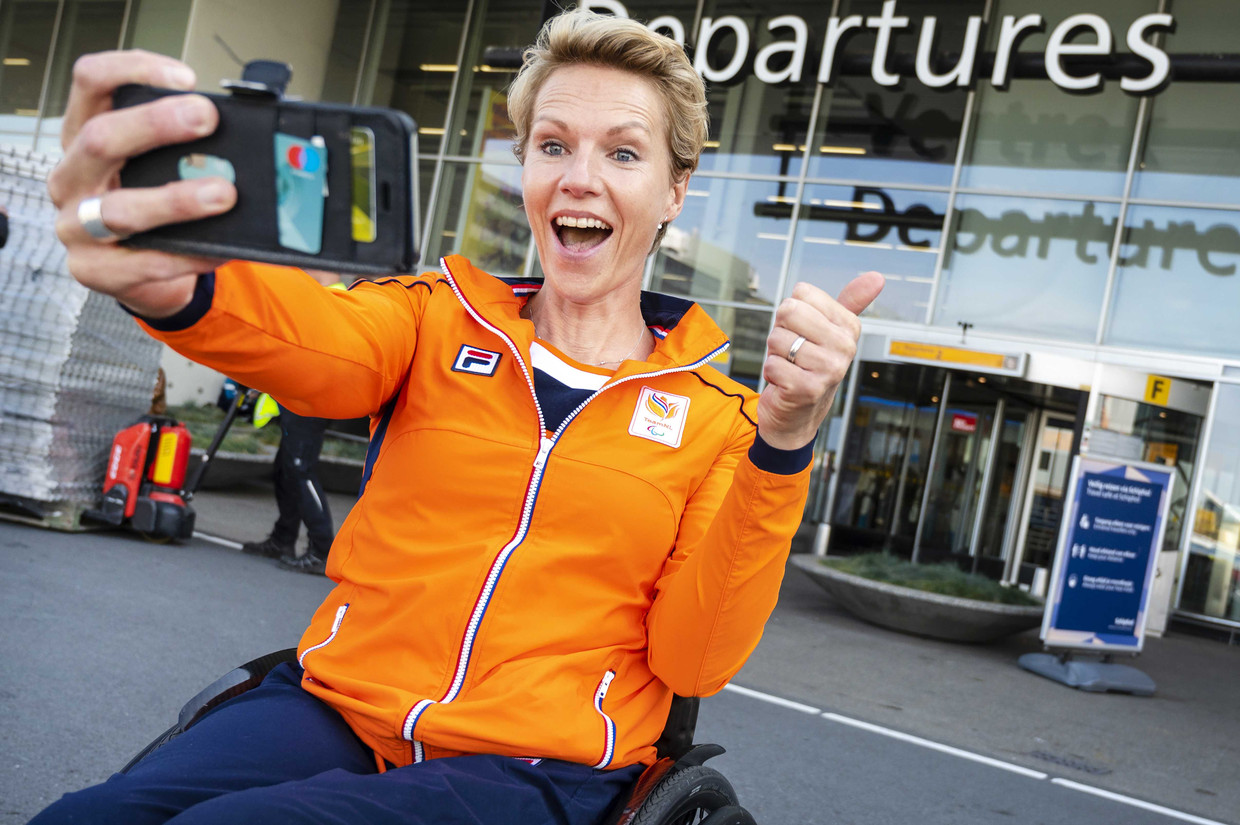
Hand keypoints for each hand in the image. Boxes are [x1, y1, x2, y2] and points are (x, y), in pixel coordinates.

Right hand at [47, 50, 237, 317]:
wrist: (140, 272)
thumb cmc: (150, 205)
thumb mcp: (154, 164)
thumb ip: (181, 144)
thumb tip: (241, 133)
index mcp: (82, 136)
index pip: (89, 82)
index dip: (132, 70)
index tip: (184, 77)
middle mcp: (71, 176)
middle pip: (100, 139)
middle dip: (155, 126)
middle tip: (206, 119)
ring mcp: (75, 226)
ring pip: (120, 209)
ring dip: (176, 199)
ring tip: (223, 194)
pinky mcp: (93, 270)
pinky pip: (144, 263)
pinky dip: (187, 255)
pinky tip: (217, 248)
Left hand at [757, 272, 884, 450]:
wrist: (798, 415)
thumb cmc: (808, 366)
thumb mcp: (830, 331)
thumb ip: (851, 302)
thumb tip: (877, 277)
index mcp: (849, 326)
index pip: (801, 293)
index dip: (792, 312)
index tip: (804, 333)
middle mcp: (844, 347)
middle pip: (788, 311)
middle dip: (780, 331)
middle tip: (792, 351)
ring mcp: (829, 370)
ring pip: (777, 339)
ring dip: (775, 355)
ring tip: (790, 368)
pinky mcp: (808, 389)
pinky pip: (772, 364)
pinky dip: (771, 374)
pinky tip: (785, 383)